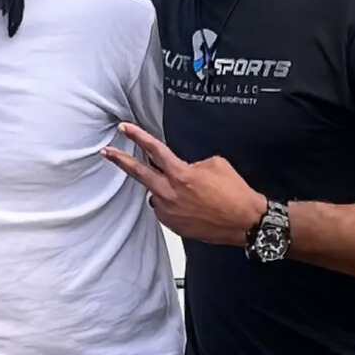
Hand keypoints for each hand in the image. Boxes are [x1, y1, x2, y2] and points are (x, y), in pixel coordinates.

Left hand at [103, 124, 266, 246]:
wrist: (246, 222)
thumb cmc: (235, 194)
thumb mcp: (215, 165)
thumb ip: (191, 163)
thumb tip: (182, 169)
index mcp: (180, 174)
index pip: (153, 150)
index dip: (138, 136)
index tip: (124, 129)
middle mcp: (169, 193)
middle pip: (138, 172)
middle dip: (121, 160)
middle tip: (107, 152)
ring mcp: (169, 211)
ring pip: (156, 194)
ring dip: (164, 189)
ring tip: (190, 194)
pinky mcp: (174, 226)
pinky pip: (165, 210)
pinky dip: (173, 205)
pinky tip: (192, 206)